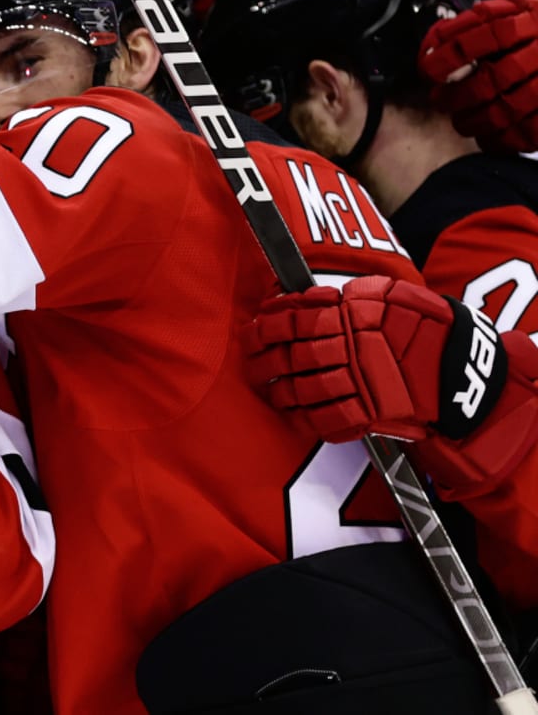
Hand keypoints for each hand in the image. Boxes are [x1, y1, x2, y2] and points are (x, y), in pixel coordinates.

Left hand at [241, 275, 506, 443]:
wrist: (463, 369)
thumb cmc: (425, 327)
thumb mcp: (390, 295)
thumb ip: (351, 295)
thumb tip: (310, 297)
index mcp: (352, 317)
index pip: (294, 320)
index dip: (266, 326)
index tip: (252, 330)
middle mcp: (350, 350)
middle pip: (291, 357)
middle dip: (263, 362)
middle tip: (251, 365)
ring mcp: (358, 385)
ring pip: (302, 390)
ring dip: (278, 392)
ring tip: (268, 390)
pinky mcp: (368, 415)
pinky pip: (325, 420)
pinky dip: (303, 420)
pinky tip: (292, 415)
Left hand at [418, 0, 537, 152]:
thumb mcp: (521, 8)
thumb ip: (484, 17)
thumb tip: (438, 36)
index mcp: (533, 19)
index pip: (484, 34)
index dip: (449, 54)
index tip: (428, 68)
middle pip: (492, 79)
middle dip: (457, 96)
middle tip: (440, 100)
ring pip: (507, 110)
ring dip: (474, 121)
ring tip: (462, 122)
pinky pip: (527, 133)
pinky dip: (501, 140)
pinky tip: (488, 137)